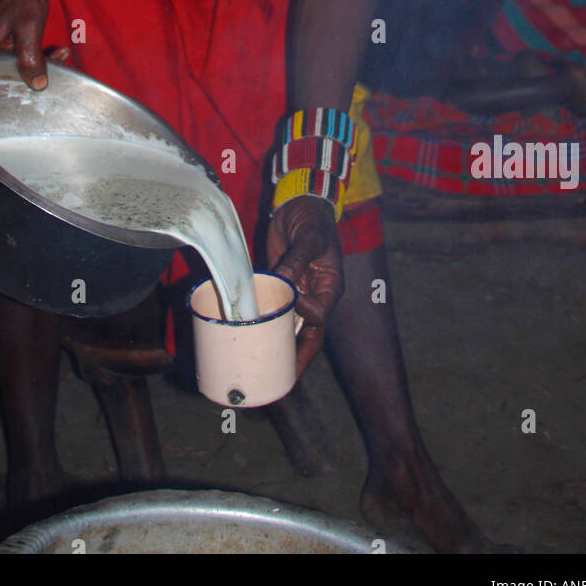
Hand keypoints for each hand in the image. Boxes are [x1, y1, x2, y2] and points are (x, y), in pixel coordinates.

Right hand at [0, 0, 69, 87]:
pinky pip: (21, 55)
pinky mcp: (4, 42)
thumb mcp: (29, 26)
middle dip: (40, 71)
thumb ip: (31, 57)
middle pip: (13, 75)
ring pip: (20, 65)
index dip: (30, 83)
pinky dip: (38, 54)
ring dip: (43, 62)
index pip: (7, 81)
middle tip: (62, 58)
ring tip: (63, 53)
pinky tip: (57, 51)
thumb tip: (38, 86)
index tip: (51, 77)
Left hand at [266, 194, 344, 377]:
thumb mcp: (309, 236)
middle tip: (281, 380)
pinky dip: (267, 326)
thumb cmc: (311, 219)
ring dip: (281, 349)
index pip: (319, 314)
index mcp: (330, 287)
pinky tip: (255, 342)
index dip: (304, 314)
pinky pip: (276, 312)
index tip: (290, 301)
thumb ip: (297, 259)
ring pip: (292, 330)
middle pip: (310, 335)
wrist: (298, 204)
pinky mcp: (281, 287)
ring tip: (268, 373)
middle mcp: (316, 296)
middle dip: (297, 358)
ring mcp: (298, 294)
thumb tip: (283, 280)